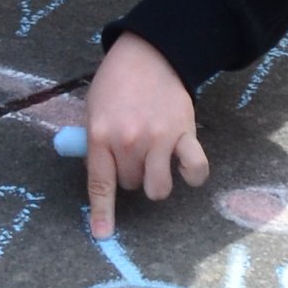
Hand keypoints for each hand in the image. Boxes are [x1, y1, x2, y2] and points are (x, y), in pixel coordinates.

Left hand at [80, 32, 207, 232]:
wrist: (150, 53)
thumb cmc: (116, 83)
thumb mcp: (93, 108)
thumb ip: (94, 144)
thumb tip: (98, 179)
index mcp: (100, 134)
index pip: (100, 184)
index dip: (102, 212)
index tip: (102, 234)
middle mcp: (129, 140)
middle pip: (131, 185)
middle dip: (131, 175)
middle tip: (133, 152)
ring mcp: (159, 138)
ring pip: (158, 188)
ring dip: (156, 180)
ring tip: (155, 161)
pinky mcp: (185, 133)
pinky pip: (194, 169)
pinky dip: (191, 174)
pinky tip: (183, 165)